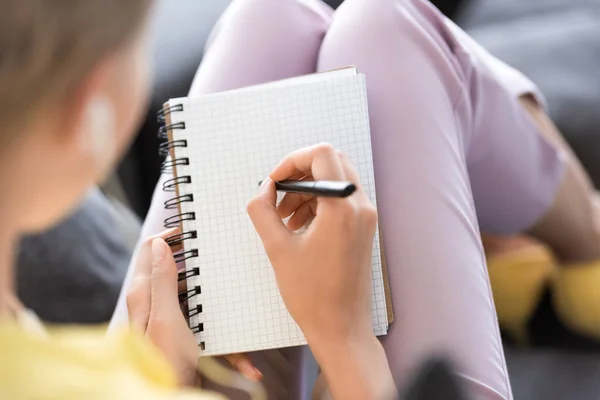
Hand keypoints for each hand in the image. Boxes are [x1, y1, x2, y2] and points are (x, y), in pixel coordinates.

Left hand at [127, 229, 261, 385]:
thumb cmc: (163, 362)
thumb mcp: (165, 318)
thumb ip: (162, 280)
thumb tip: (159, 243)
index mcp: (145, 293)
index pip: (150, 248)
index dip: (171, 235)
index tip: (196, 230)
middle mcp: (155, 304)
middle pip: (181, 272)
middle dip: (205, 269)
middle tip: (226, 260)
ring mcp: (171, 322)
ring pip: (201, 304)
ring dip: (223, 314)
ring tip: (244, 309)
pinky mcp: (185, 340)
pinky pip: (209, 334)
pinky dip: (229, 349)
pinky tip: (248, 365)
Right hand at [246, 143, 376, 344]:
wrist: (341, 328)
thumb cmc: (311, 294)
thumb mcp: (276, 249)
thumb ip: (263, 210)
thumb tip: (265, 187)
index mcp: (342, 208)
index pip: (321, 154)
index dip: (292, 160)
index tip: (274, 182)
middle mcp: (360, 206)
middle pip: (331, 162)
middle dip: (300, 173)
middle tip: (279, 196)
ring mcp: (366, 217)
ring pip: (335, 179)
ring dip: (307, 189)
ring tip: (285, 218)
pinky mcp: (364, 228)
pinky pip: (341, 199)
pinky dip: (318, 202)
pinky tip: (299, 226)